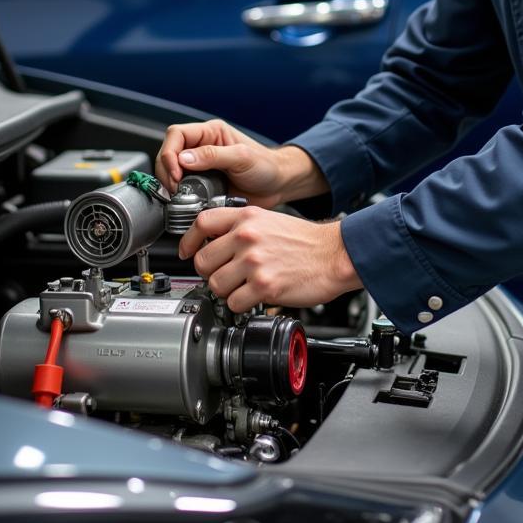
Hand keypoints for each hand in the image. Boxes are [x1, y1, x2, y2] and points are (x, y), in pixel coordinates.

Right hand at [155, 119, 328, 207]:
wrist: (279, 186)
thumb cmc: (267, 166)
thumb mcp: (242, 157)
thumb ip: (213, 155)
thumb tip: (183, 159)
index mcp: (211, 133)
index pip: (177, 135)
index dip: (169, 153)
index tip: (176, 173)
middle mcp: (202, 148)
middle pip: (169, 153)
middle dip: (167, 171)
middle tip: (175, 189)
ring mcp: (201, 167)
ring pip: (172, 171)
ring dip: (171, 185)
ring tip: (180, 196)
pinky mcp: (202, 185)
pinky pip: (183, 188)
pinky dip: (181, 196)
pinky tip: (188, 202)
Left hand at [179, 206, 362, 312]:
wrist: (335, 255)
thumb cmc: (306, 241)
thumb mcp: (270, 220)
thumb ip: (241, 227)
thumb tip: (213, 242)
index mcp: (247, 217)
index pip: (202, 223)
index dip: (189, 241)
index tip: (187, 252)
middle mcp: (247, 236)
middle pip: (203, 261)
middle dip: (210, 273)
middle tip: (225, 276)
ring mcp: (254, 261)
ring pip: (215, 285)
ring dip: (227, 291)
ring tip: (244, 287)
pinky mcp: (264, 285)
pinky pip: (234, 303)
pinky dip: (242, 305)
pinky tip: (255, 297)